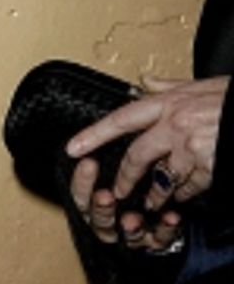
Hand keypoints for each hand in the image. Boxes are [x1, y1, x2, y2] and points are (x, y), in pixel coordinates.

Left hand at [67, 75, 228, 209]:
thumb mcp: (202, 84)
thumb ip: (169, 86)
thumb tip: (145, 82)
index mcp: (170, 102)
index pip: (122, 118)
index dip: (94, 134)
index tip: (74, 147)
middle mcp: (176, 124)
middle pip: (137, 156)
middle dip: (125, 177)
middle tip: (118, 190)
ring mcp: (193, 148)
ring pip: (164, 178)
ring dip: (158, 194)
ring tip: (154, 202)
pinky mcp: (209, 166)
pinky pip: (190, 187)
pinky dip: (185, 194)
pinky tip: (184, 196)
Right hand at [67, 153, 182, 252]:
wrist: (172, 190)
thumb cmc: (137, 172)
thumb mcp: (119, 159)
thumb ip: (108, 152)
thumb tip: (94, 138)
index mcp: (95, 201)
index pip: (80, 195)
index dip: (82, 182)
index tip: (88, 163)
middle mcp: (111, 219)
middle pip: (98, 220)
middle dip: (101, 208)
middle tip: (105, 196)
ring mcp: (133, 232)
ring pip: (126, 235)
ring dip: (130, 227)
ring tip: (133, 218)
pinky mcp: (156, 239)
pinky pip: (159, 239)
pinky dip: (165, 229)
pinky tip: (171, 216)